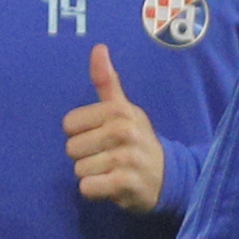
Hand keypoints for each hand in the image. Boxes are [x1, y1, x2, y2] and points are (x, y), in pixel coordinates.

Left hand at [64, 45, 168, 214]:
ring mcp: (126, 158)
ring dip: (92, 175)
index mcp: (120, 111)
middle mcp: (124, 131)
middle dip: (86, 156)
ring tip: (111, 171)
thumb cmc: (137, 140)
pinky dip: (95, 191)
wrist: (169, 177)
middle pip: (72, 148)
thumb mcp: (125, 109)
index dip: (81, 133)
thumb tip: (98, 47)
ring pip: (79, 169)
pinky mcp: (125, 183)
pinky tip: (111, 185)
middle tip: (108, 157)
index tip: (101, 136)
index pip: (69, 124)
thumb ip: (107, 81)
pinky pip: (87, 187)